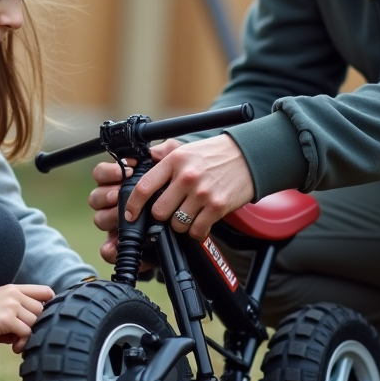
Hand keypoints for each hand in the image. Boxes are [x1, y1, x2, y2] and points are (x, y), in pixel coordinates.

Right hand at [0, 284, 54, 352]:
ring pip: (35, 323)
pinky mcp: (7, 319)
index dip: (50, 305)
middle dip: (35, 327)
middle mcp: (16, 295)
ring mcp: (12, 306)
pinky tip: (11, 346)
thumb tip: (30, 329)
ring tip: (12, 342)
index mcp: (15, 289)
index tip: (42, 319)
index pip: (45, 292)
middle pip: (42, 312)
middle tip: (18, 336)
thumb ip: (15, 308)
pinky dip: (22, 343)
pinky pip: (26, 333)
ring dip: (27, 337)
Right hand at [90, 140, 179, 264]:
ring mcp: (115, 222)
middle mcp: (113, 202)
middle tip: (119, 193)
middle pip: (95, 197)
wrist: (189, 217)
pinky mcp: (122, 244)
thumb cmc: (176, 188)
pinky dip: (110, 248)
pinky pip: (108, 249)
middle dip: (106, 194)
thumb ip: (164, 153)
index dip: (109, 172)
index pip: (101, 173)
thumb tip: (153, 152)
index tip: (125, 171)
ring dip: (109, 216)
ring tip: (123, 214)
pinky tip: (116, 245)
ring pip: (99, 219)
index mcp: (119, 182)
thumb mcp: (173, 167)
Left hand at [123, 134, 254, 239]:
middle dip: (161, 216)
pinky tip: (200, 222)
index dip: (133, 205)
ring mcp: (203, 193)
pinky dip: (196, 231)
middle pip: (159, 211)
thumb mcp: (185, 149)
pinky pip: (197, 230)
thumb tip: (134, 164)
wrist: (248, 156)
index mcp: (175, 161)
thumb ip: (161, 156)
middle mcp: (187, 176)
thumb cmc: (214, 155)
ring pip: (177, 224)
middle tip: (170, 212)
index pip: (144, 186)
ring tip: (188, 214)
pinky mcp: (217, 206)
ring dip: (180, 225)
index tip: (131, 214)